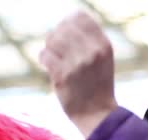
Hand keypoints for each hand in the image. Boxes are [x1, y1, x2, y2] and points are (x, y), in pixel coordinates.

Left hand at [39, 12, 117, 137]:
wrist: (97, 115)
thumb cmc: (97, 85)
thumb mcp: (103, 58)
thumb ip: (89, 39)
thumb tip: (64, 22)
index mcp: (103, 45)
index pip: (80, 17)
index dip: (69, 22)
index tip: (66, 33)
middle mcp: (92, 52)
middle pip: (63, 27)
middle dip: (56, 36)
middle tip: (57, 49)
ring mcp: (77, 64)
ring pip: (52, 40)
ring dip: (49, 48)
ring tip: (54, 58)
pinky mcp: (62, 76)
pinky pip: (45, 55)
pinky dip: (44, 59)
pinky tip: (49, 66)